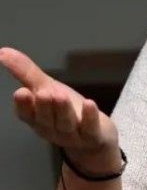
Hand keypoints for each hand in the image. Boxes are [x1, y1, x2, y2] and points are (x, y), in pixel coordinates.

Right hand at [0, 47, 120, 172]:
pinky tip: (90, 103)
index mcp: (37, 118)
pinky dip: (90, 116)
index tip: (20, 92)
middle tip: (42, 93)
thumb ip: (26, 72)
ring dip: (63, 110)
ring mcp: (73, 133)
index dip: (24, 105)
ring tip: (60, 95)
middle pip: (46, 119)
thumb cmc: (65, 110)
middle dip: (43, 106)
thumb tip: (3, 52)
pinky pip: (91, 127)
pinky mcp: (94, 135)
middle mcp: (52, 128)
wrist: (93, 138)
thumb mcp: (45, 88)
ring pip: (66, 123)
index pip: (27, 114)